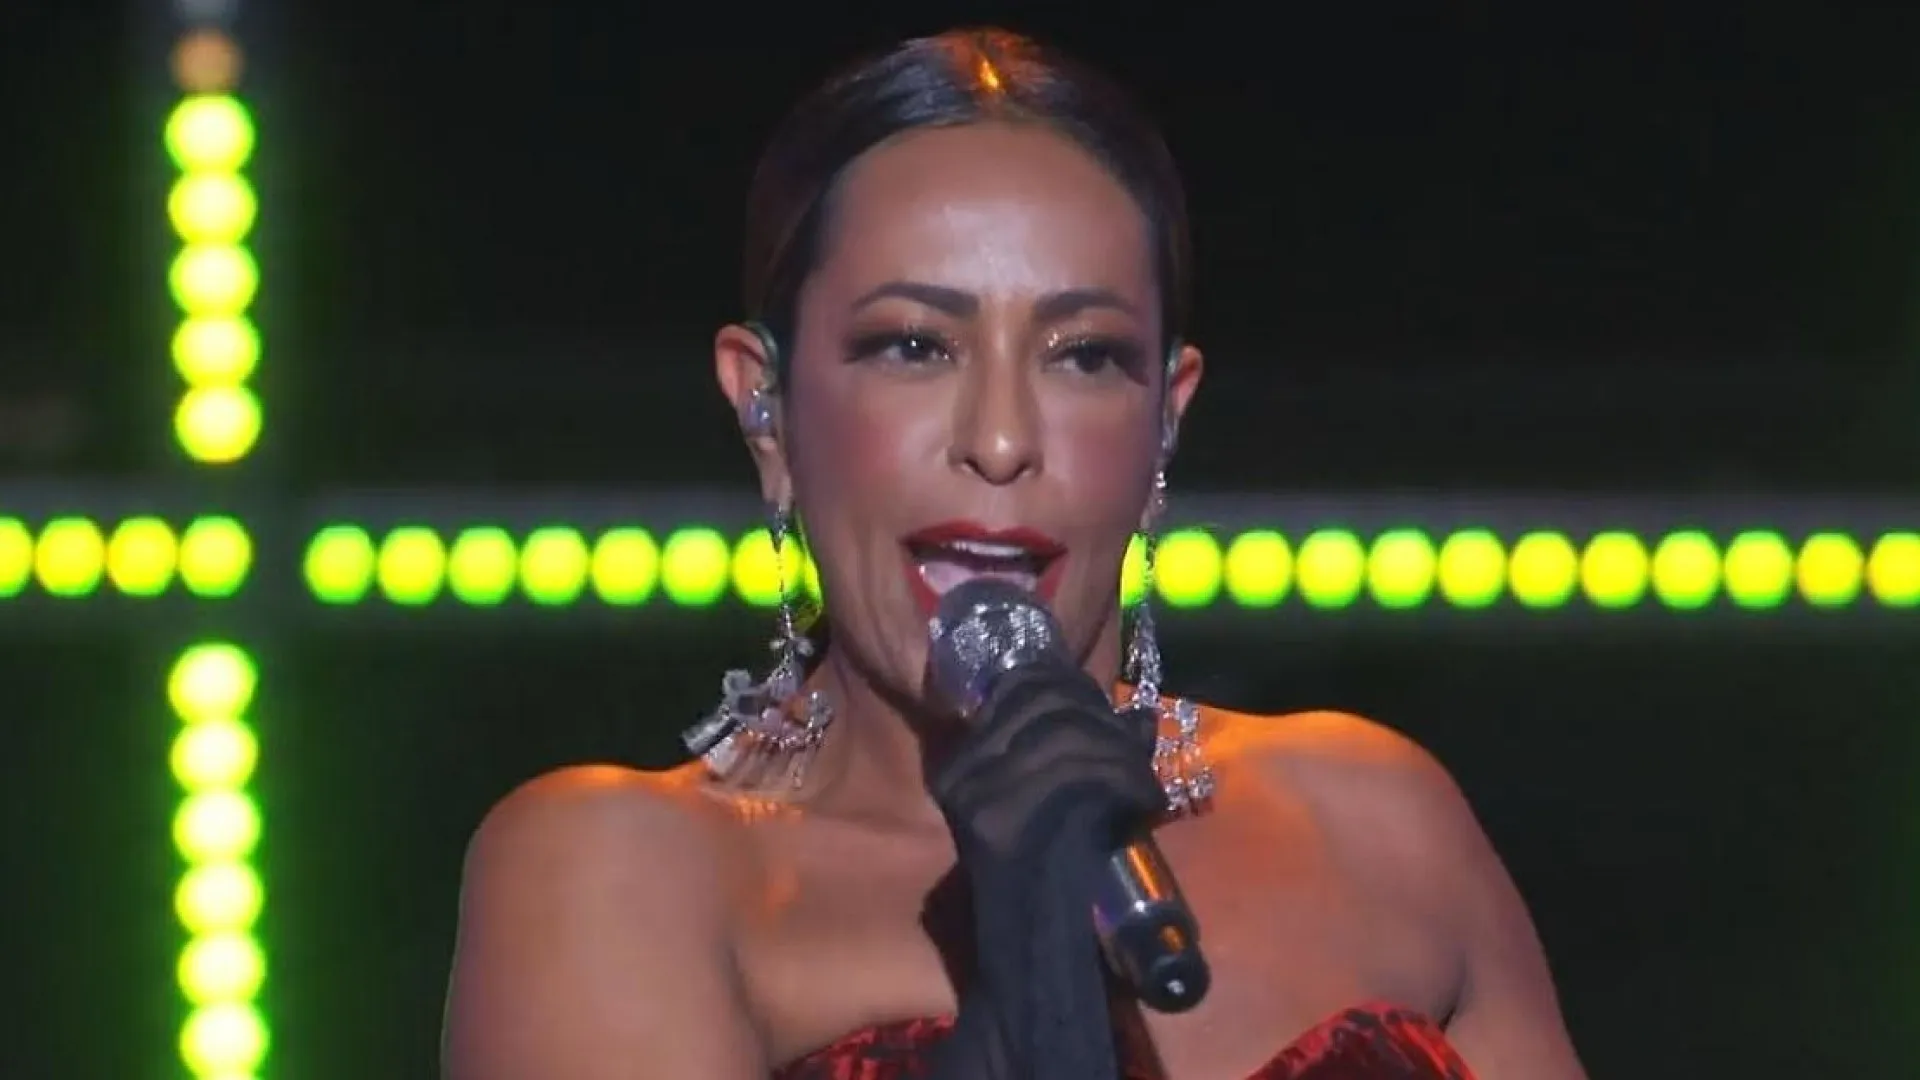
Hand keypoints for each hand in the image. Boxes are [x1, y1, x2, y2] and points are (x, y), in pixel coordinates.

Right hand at [931, 664, 1163, 866]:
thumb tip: (1136, 714)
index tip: (1103, 708)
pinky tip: (1146, 801)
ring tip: (1141, 782)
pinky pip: (1087, 776)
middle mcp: (965, 770)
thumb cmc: (1043, 879)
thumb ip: (1079, 753)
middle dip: (1101, 717)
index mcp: (963, 762)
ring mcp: (984, 796)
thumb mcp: (1048, 805)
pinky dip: (1131, 781)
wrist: (1029, 952)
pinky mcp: (1011, 823)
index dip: (1072, 686)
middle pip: (1048, 703)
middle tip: (1131, 748)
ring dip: (1122, 753)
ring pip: (1072, 734)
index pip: (1021, 686)